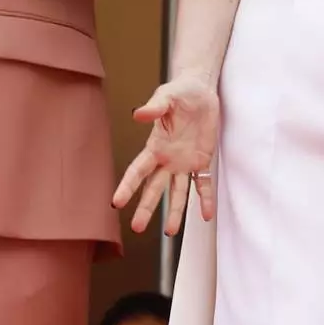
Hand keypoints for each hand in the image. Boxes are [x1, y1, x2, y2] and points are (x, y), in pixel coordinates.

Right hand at [112, 74, 219, 237]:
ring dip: (175, 212)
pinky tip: (207, 215)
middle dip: (146, 208)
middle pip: (154, 189)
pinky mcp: (201, 162)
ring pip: (177, 193)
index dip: (127, 187)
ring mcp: (183, 164)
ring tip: (169, 232)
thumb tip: (138, 114)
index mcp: (155, 147)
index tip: (116, 202)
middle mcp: (166, 160)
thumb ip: (154, 108)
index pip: (137, 171)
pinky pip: (203, 185)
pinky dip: (205, 200)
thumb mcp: (166, 97)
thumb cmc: (179, 93)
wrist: (200, 92)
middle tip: (136, 228)